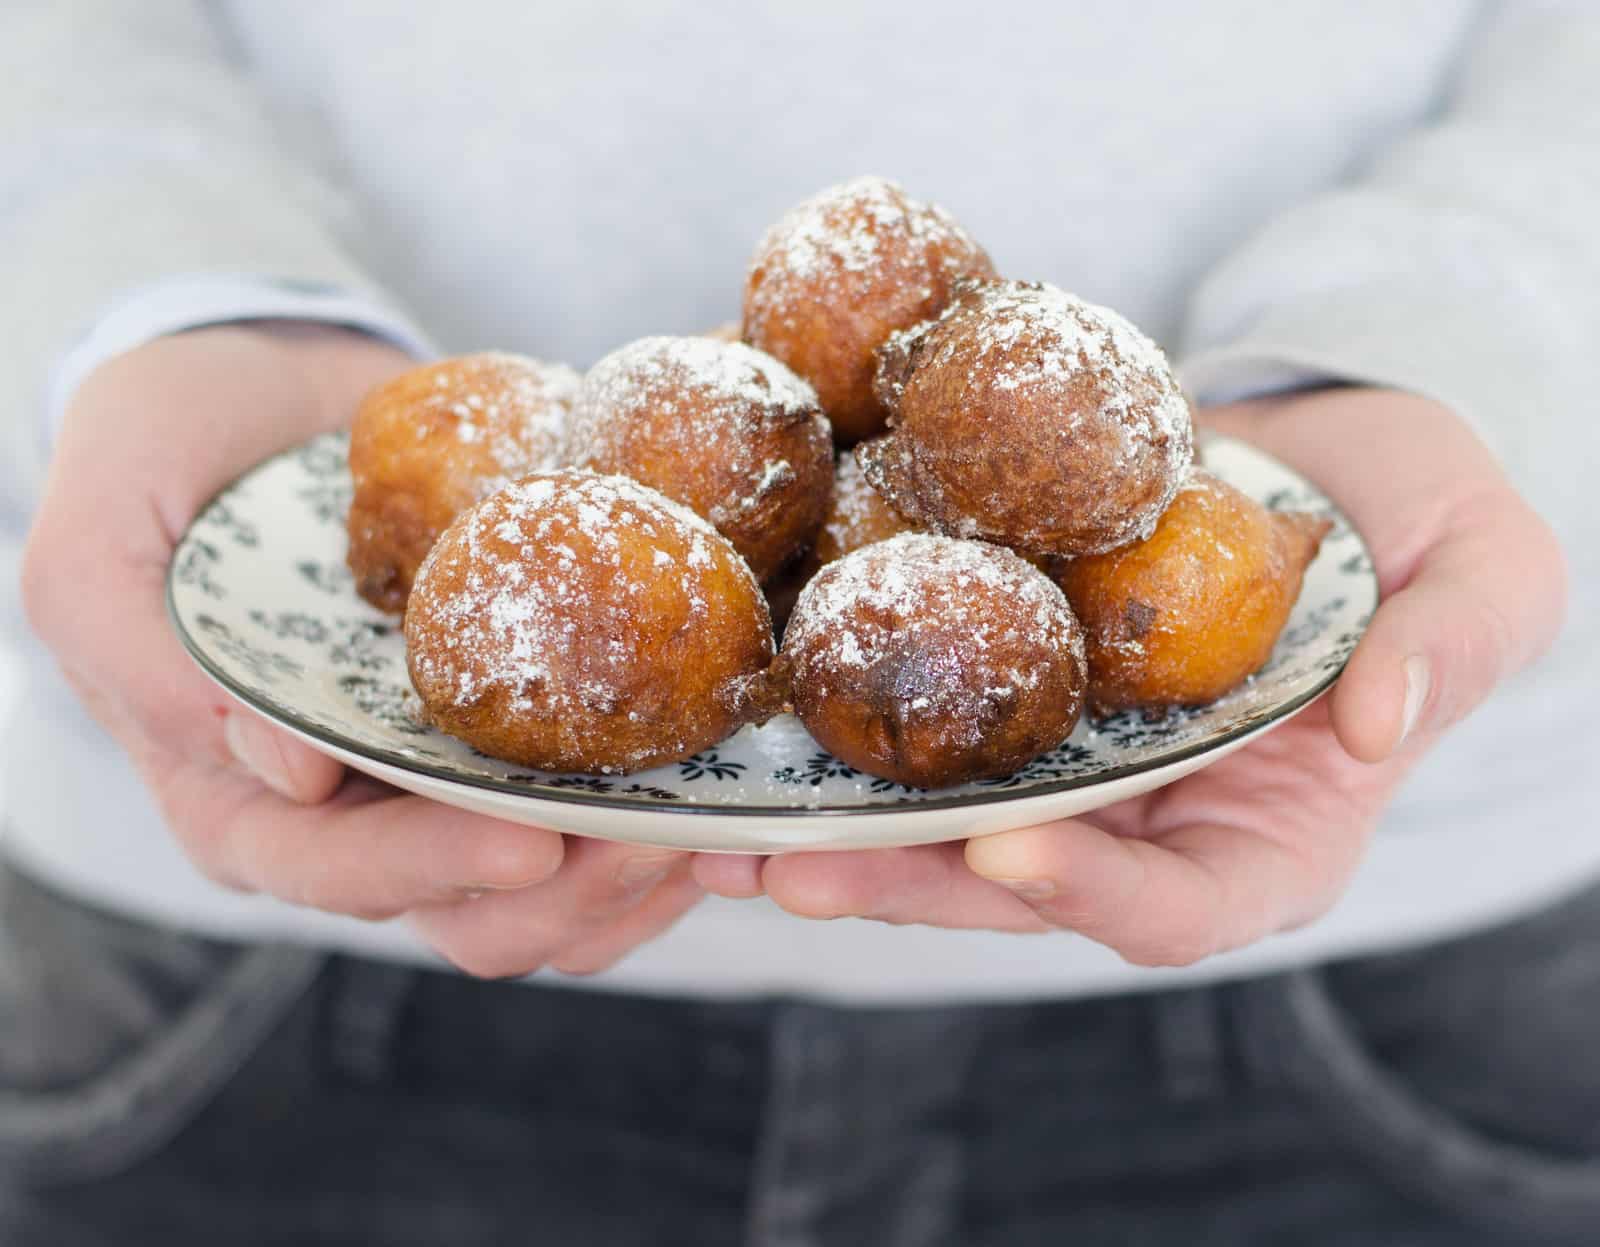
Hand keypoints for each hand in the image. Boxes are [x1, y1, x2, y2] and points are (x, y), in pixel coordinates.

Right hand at [21, 324, 699, 977]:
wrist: (268, 394)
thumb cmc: (166, 455)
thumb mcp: (101, 538)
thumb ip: (144, 657)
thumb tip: (289, 773)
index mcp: (241, 798)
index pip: (338, 874)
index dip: (436, 871)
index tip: (540, 843)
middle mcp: (347, 819)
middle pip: (465, 913)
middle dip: (570, 889)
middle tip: (665, 832)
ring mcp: (439, 791)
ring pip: (547, 899)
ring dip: (635, 876)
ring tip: (713, 819)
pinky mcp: (512, 748)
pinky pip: (596, 830)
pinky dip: (662, 826)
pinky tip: (720, 787)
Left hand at [694, 389, 1568, 965]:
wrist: (1322, 448)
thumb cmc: (1425, 520)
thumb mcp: (1484, 573)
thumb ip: (1454, 648)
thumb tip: (1377, 721)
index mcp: (1266, 835)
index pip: (1179, 907)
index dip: (1094, 894)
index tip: (1010, 852)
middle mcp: (1144, 817)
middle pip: (1015, 882)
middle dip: (901, 882)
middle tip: (785, 867)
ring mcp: (1067, 757)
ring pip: (937, 818)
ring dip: (829, 825)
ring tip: (711, 825)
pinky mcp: (1010, 679)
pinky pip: (922, 712)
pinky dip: (835, 723)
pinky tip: (748, 709)